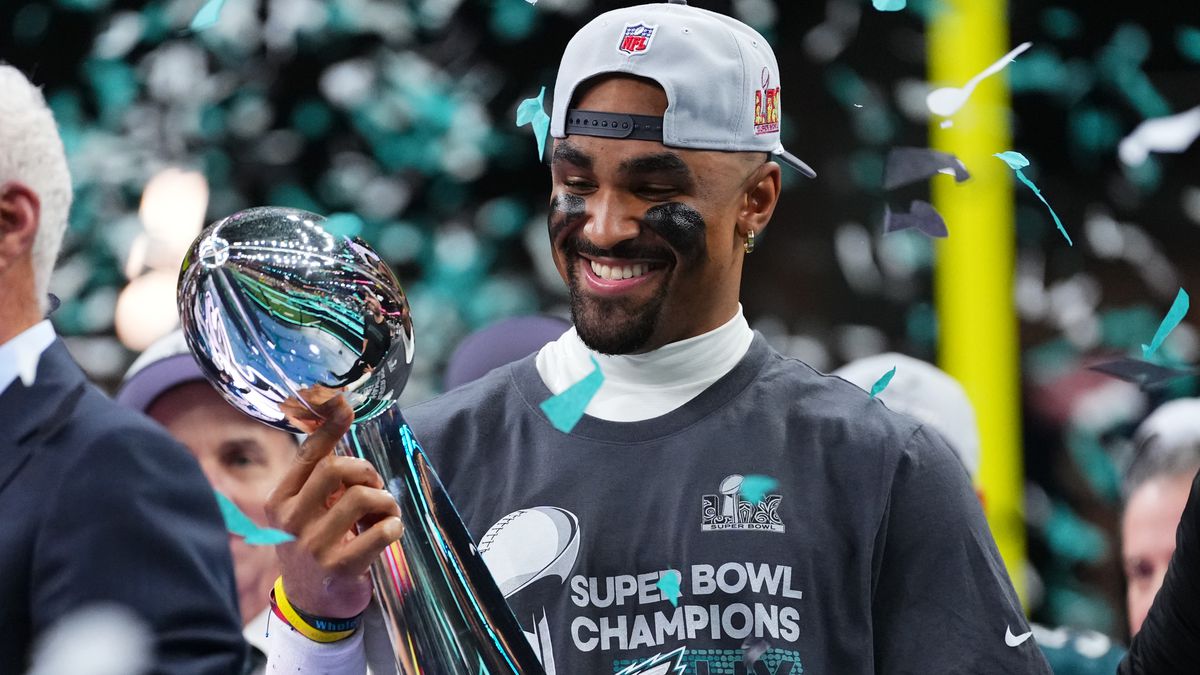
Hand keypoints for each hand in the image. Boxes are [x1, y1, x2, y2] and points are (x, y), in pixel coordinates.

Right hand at [265, 396, 402, 618]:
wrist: (310, 605)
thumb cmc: (314, 544)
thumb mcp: (304, 510)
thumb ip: (318, 475)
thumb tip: (335, 418)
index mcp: (281, 500)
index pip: (308, 455)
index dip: (329, 427)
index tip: (345, 404)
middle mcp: (292, 520)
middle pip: (335, 469)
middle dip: (365, 470)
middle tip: (374, 485)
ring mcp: (314, 545)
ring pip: (361, 498)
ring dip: (385, 500)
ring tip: (385, 512)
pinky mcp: (340, 567)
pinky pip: (380, 533)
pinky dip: (393, 526)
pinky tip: (390, 531)